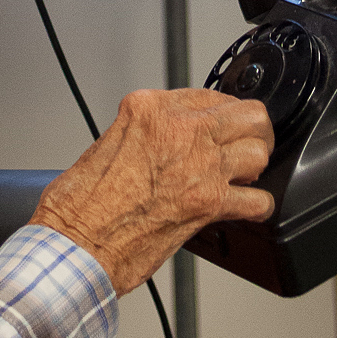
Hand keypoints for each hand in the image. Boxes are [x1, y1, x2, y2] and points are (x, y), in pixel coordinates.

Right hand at [31, 88, 274, 297]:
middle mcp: (179, 130)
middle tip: (244, 144)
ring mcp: (199, 165)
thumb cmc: (80, 203)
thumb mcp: (108, 142)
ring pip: (258, 151)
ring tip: (243, 175)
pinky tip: (246, 209)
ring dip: (255, 165)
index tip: (220, 124)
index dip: (219, 113)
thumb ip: (144, 133)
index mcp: (149, 109)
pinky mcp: (209, 204)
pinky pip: (257, 200)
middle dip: (250, 130)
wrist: (78, 243)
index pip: (207, 94)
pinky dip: (257, 207)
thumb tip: (167, 142)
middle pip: (246, 114)